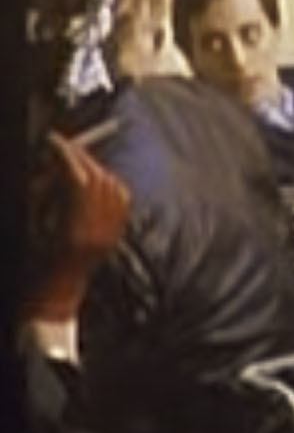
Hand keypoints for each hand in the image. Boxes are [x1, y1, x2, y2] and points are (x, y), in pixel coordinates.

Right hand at [26, 131, 131, 322]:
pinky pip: (120, 198)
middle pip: (98, 180)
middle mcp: (99, 231)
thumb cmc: (36, 261)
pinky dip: (108, 183)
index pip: (78, 180)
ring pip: (112, 186)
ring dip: (94, 167)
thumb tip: (51, 162)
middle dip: (80, 158)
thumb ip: (44, 193)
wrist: (56, 291)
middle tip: (61, 146)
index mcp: (74, 231)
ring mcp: (111, 233)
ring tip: (73, 161)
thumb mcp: (33, 224)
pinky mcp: (116, 233)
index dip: (66, 156)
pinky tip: (94, 178)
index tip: (52, 141)